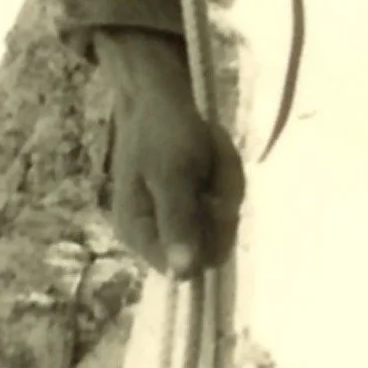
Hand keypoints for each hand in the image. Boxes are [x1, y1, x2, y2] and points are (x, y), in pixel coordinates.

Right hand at [103, 34, 244, 277]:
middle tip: (211, 162)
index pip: (190, 267)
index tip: (210, 195)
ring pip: (225, 218)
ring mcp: (178, 216)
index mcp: (140, 234)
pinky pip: (224, 198)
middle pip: (214, 243)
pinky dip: (226, 173)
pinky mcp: (193, 199)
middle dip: (222, 199)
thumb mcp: (172, 175)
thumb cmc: (161, 131)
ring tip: (211, 149)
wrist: (159, 92)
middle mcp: (157, 234)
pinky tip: (213, 151)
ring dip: (227, 180)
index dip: (211, 234)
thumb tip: (184, 275)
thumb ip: (178, 222)